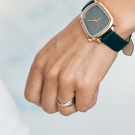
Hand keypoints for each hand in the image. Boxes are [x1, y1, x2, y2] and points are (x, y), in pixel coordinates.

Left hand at [26, 0, 134, 114]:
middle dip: (60, 103)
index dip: (43, 100)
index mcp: (40, 63)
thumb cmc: (82, 34)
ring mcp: (66, 80)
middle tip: (72, 93)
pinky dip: (89, 101)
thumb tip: (48, 91)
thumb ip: (47, 68)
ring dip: (76, 102)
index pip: (31, 96)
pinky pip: (83, 107)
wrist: (103, 24)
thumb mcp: (53, 49)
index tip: (53, 96)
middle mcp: (50, 72)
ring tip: (84, 88)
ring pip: (66, 110)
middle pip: (48, 107)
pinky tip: (93, 88)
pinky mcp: (84, 84)